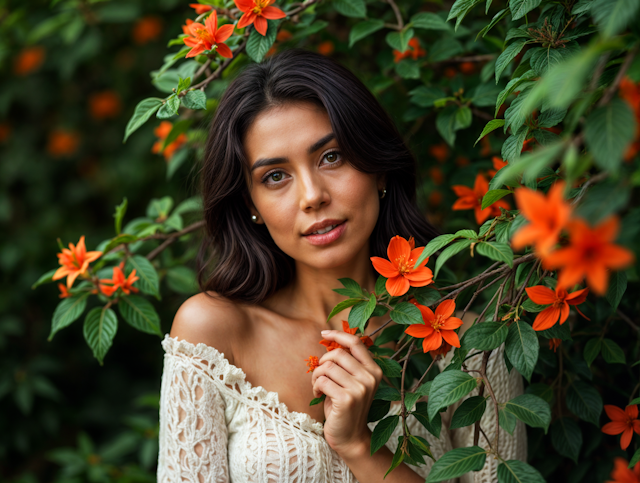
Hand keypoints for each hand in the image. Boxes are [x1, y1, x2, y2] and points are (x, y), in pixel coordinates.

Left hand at [311, 330, 382, 457]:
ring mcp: (360, 388)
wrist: (350, 437)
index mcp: (374, 369)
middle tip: (319, 376)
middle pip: (337, 354)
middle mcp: (370, 377)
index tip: (324, 333)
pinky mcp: (347, 398)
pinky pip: (322, 380)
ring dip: (316, 376)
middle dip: (322, 362)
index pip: (356, 342)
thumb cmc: (346, 406)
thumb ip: (347, 363)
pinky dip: (316, 386)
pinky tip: (319, 395)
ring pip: (327, 367)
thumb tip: (330, 340)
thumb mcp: (351, 381)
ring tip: (318, 386)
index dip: (338, 334)